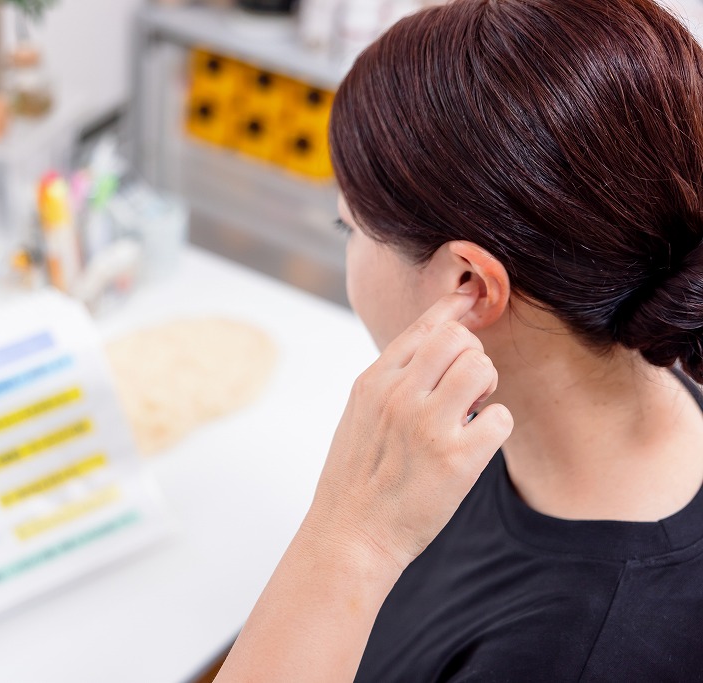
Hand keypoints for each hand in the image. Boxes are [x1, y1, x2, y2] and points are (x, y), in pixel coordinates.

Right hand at [306, 282, 513, 572]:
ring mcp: (427, 424)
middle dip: (472, 356)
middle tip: (466, 388)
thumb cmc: (357, 477)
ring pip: (481, 367)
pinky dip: (494, 428)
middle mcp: (398, 395)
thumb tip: (431, 344)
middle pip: (458, 338)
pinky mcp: (456, 458)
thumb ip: (391, 378)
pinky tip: (474, 445)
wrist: (351, 534)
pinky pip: (500, 417)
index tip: (472, 297)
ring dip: (486, 387)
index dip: (455, 307)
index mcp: (373, 381)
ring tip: (471, 413)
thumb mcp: (359, 415)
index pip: (423, 326)